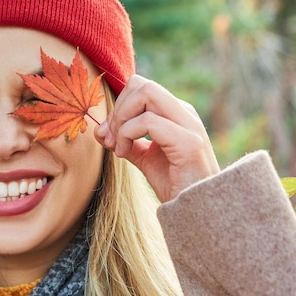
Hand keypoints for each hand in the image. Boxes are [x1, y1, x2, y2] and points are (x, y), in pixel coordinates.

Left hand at [94, 75, 219, 201]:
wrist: (196, 211)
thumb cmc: (174, 184)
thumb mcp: (144, 158)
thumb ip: (124, 140)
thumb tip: (99, 130)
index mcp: (175, 113)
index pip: (140, 87)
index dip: (118, 106)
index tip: (108, 135)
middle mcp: (184, 113)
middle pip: (142, 84)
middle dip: (118, 109)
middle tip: (112, 139)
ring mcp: (189, 125)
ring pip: (146, 94)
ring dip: (122, 120)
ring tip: (119, 147)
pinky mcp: (188, 142)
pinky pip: (148, 121)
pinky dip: (127, 135)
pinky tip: (124, 154)